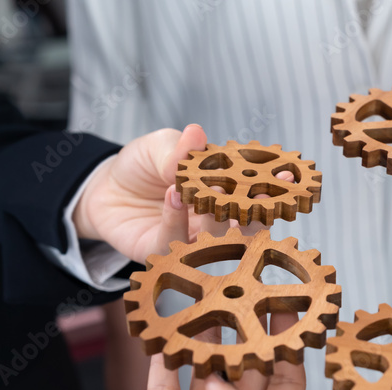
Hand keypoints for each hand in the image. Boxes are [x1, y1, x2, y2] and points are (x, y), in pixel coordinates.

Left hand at [73, 125, 289, 263]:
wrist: (104, 188)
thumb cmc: (143, 165)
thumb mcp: (160, 147)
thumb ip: (180, 149)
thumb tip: (196, 134)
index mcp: (225, 194)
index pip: (255, 193)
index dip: (274, 187)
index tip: (288, 176)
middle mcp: (215, 222)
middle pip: (246, 224)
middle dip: (258, 210)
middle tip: (261, 194)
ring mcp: (193, 241)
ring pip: (217, 240)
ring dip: (218, 217)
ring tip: (212, 191)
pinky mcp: (165, 253)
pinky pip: (177, 242)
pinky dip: (176, 219)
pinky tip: (173, 197)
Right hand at [115, 313, 304, 389]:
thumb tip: (219, 376)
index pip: (288, 384)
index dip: (288, 349)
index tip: (290, 314)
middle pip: (247, 374)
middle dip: (248, 338)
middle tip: (246, 299)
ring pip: (205, 377)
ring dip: (206, 346)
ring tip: (206, 309)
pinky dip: (164, 366)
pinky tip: (165, 339)